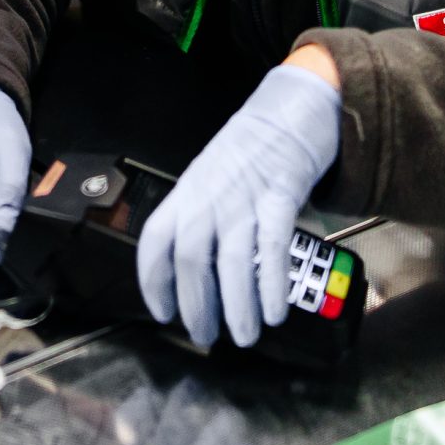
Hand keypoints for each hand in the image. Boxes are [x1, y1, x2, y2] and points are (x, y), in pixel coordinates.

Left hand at [136, 62, 341, 349]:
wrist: (290, 109)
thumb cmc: (250, 149)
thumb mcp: (211, 177)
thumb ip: (201, 216)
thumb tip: (200, 272)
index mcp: (187, 191)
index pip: (156, 239)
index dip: (153, 280)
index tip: (161, 312)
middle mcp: (209, 195)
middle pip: (192, 258)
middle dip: (197, 305)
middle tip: (206, 336)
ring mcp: (244, 195)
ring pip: (233, 262)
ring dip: (238, 307)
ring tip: (245, 335)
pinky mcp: (280, 195)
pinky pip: (273, 248)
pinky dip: (272, 285)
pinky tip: (275, 310)